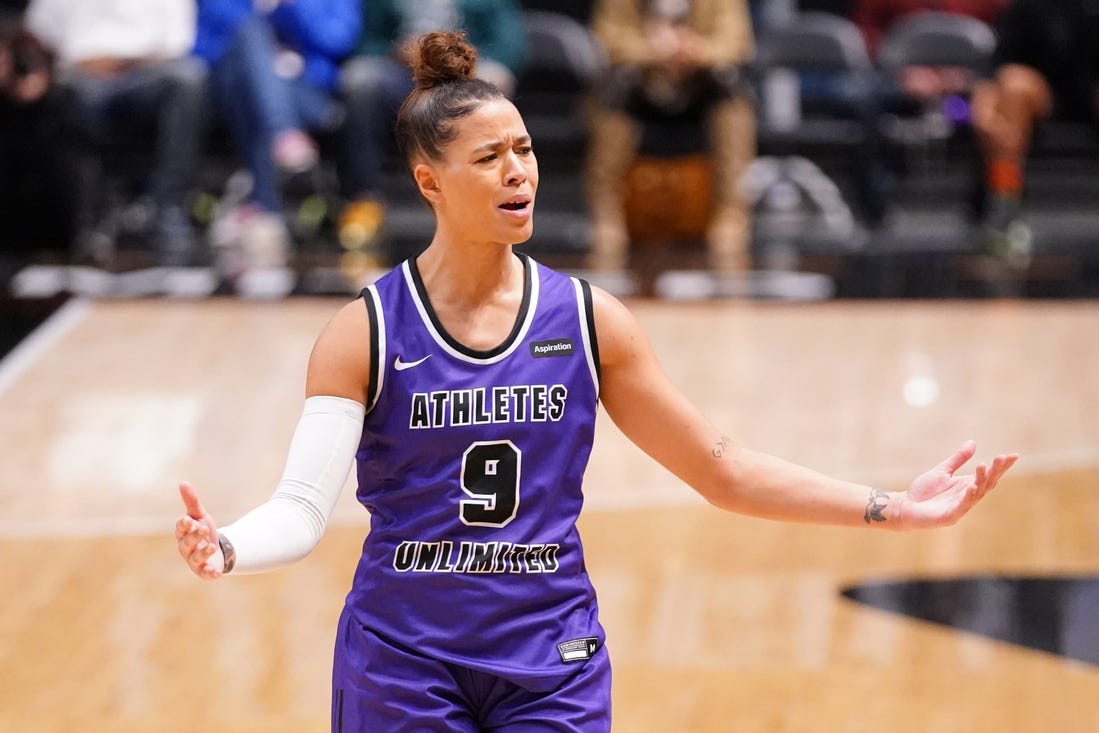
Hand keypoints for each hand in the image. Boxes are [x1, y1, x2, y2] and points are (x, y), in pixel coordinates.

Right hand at [175, 481, 224, 579]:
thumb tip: (183, 482)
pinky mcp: (204, 571)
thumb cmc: (204, 530)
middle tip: (204, 528)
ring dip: (203, 552)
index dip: (184, 525)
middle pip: (187, 543)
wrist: (217, 548)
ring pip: (195, 558)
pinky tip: (218, 572)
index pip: (181, 529)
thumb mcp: (200, 515)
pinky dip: (211, 573)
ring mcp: (194, 561)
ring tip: (212, 546)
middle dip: (195, 536)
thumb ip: (192, 501)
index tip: (189, 519)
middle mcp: (186, 548)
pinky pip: (206, 574)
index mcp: (183, 534)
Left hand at [898, 441, 1017, 529]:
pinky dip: (968, 496)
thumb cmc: (924, 491)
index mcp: (967, 485)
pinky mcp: (950, 516)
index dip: (1001, 466)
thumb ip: (958, 459)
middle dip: (995, 471)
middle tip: (1002, 458)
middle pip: (987, 483)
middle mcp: (967, 496)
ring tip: (983, 466)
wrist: (905, 506)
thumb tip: (973, 442)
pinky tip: (972, 486)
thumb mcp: (942, 471)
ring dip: (981, 480)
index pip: (989, 475)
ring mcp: (960, 507)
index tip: (1014, 455)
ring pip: (977, 494)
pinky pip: (962, 506)